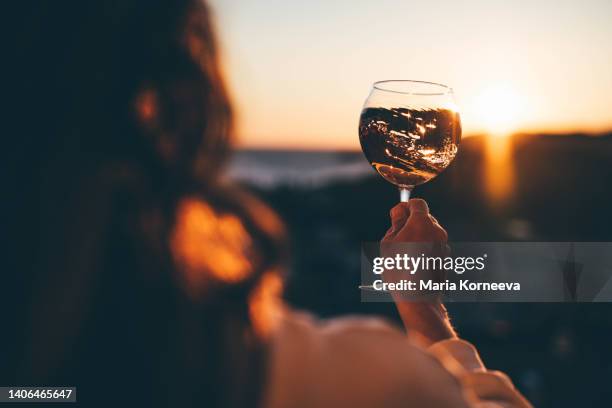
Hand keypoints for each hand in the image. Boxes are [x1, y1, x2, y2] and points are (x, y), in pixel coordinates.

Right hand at [381, 199, 456, 345]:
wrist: (418, 297)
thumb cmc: (399, 269)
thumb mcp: (388, 242)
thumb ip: (396, 223)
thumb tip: (400, 213)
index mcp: (422, 223)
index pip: (417, 203)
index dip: (405, 207)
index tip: (396, 217)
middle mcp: (437, 231)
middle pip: (424, 217)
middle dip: (411, 223)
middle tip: (396, 237)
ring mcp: (444, 244)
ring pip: (428, 232)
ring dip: (417, 236)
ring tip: (403, 254)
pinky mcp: (446, 257)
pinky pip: (433, 245)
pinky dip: (424, 248)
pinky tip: (414, 263)